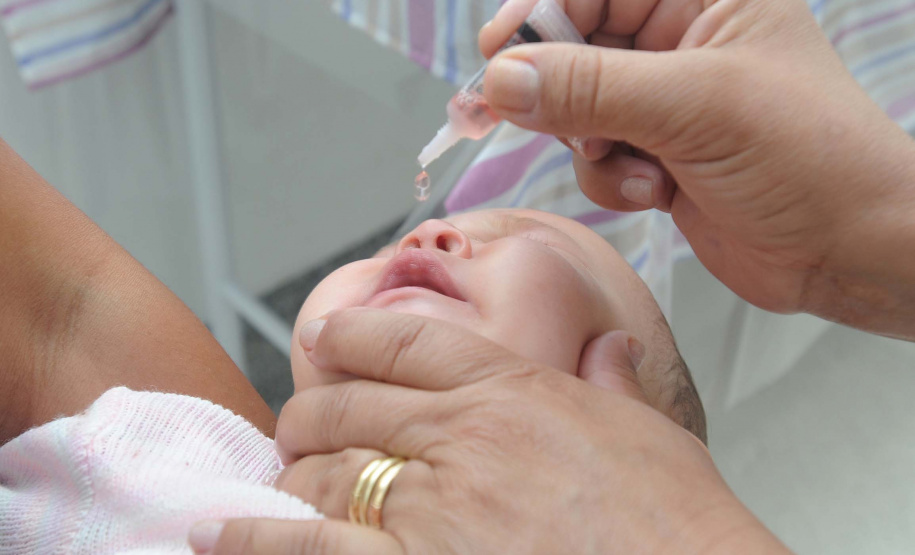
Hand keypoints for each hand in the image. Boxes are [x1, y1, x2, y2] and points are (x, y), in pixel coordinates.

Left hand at [191, 310, 785, 553]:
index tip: (325, 336)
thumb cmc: (677, 522)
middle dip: (315, 408)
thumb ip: (614, 381)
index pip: (409, 340)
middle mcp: (463, 437)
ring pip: (328, 468)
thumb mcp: (653, 433)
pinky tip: (219, 530)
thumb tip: (608, 345)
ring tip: (278, 472)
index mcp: (514, 392)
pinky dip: (258, 536)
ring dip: (295, 468)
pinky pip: (311, 545)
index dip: (355, 333)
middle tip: (300, 420)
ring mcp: (433, 507)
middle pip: (353, 402)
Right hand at [482, 0, 914, 337]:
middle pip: (575, 45)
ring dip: (590, 143)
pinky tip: (654, 193)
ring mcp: (664, 102)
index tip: (496, 53)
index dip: (539, 13)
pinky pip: (594, 156)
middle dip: (555, 88)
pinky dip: (610, 179)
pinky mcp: (654, 155)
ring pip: (576, 107)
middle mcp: (680, 41)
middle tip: (530, 117)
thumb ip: (591, 88)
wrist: (847, 250)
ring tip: (634, 166)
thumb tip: (502, 79)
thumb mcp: (696, 106)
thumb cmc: (808, 157)